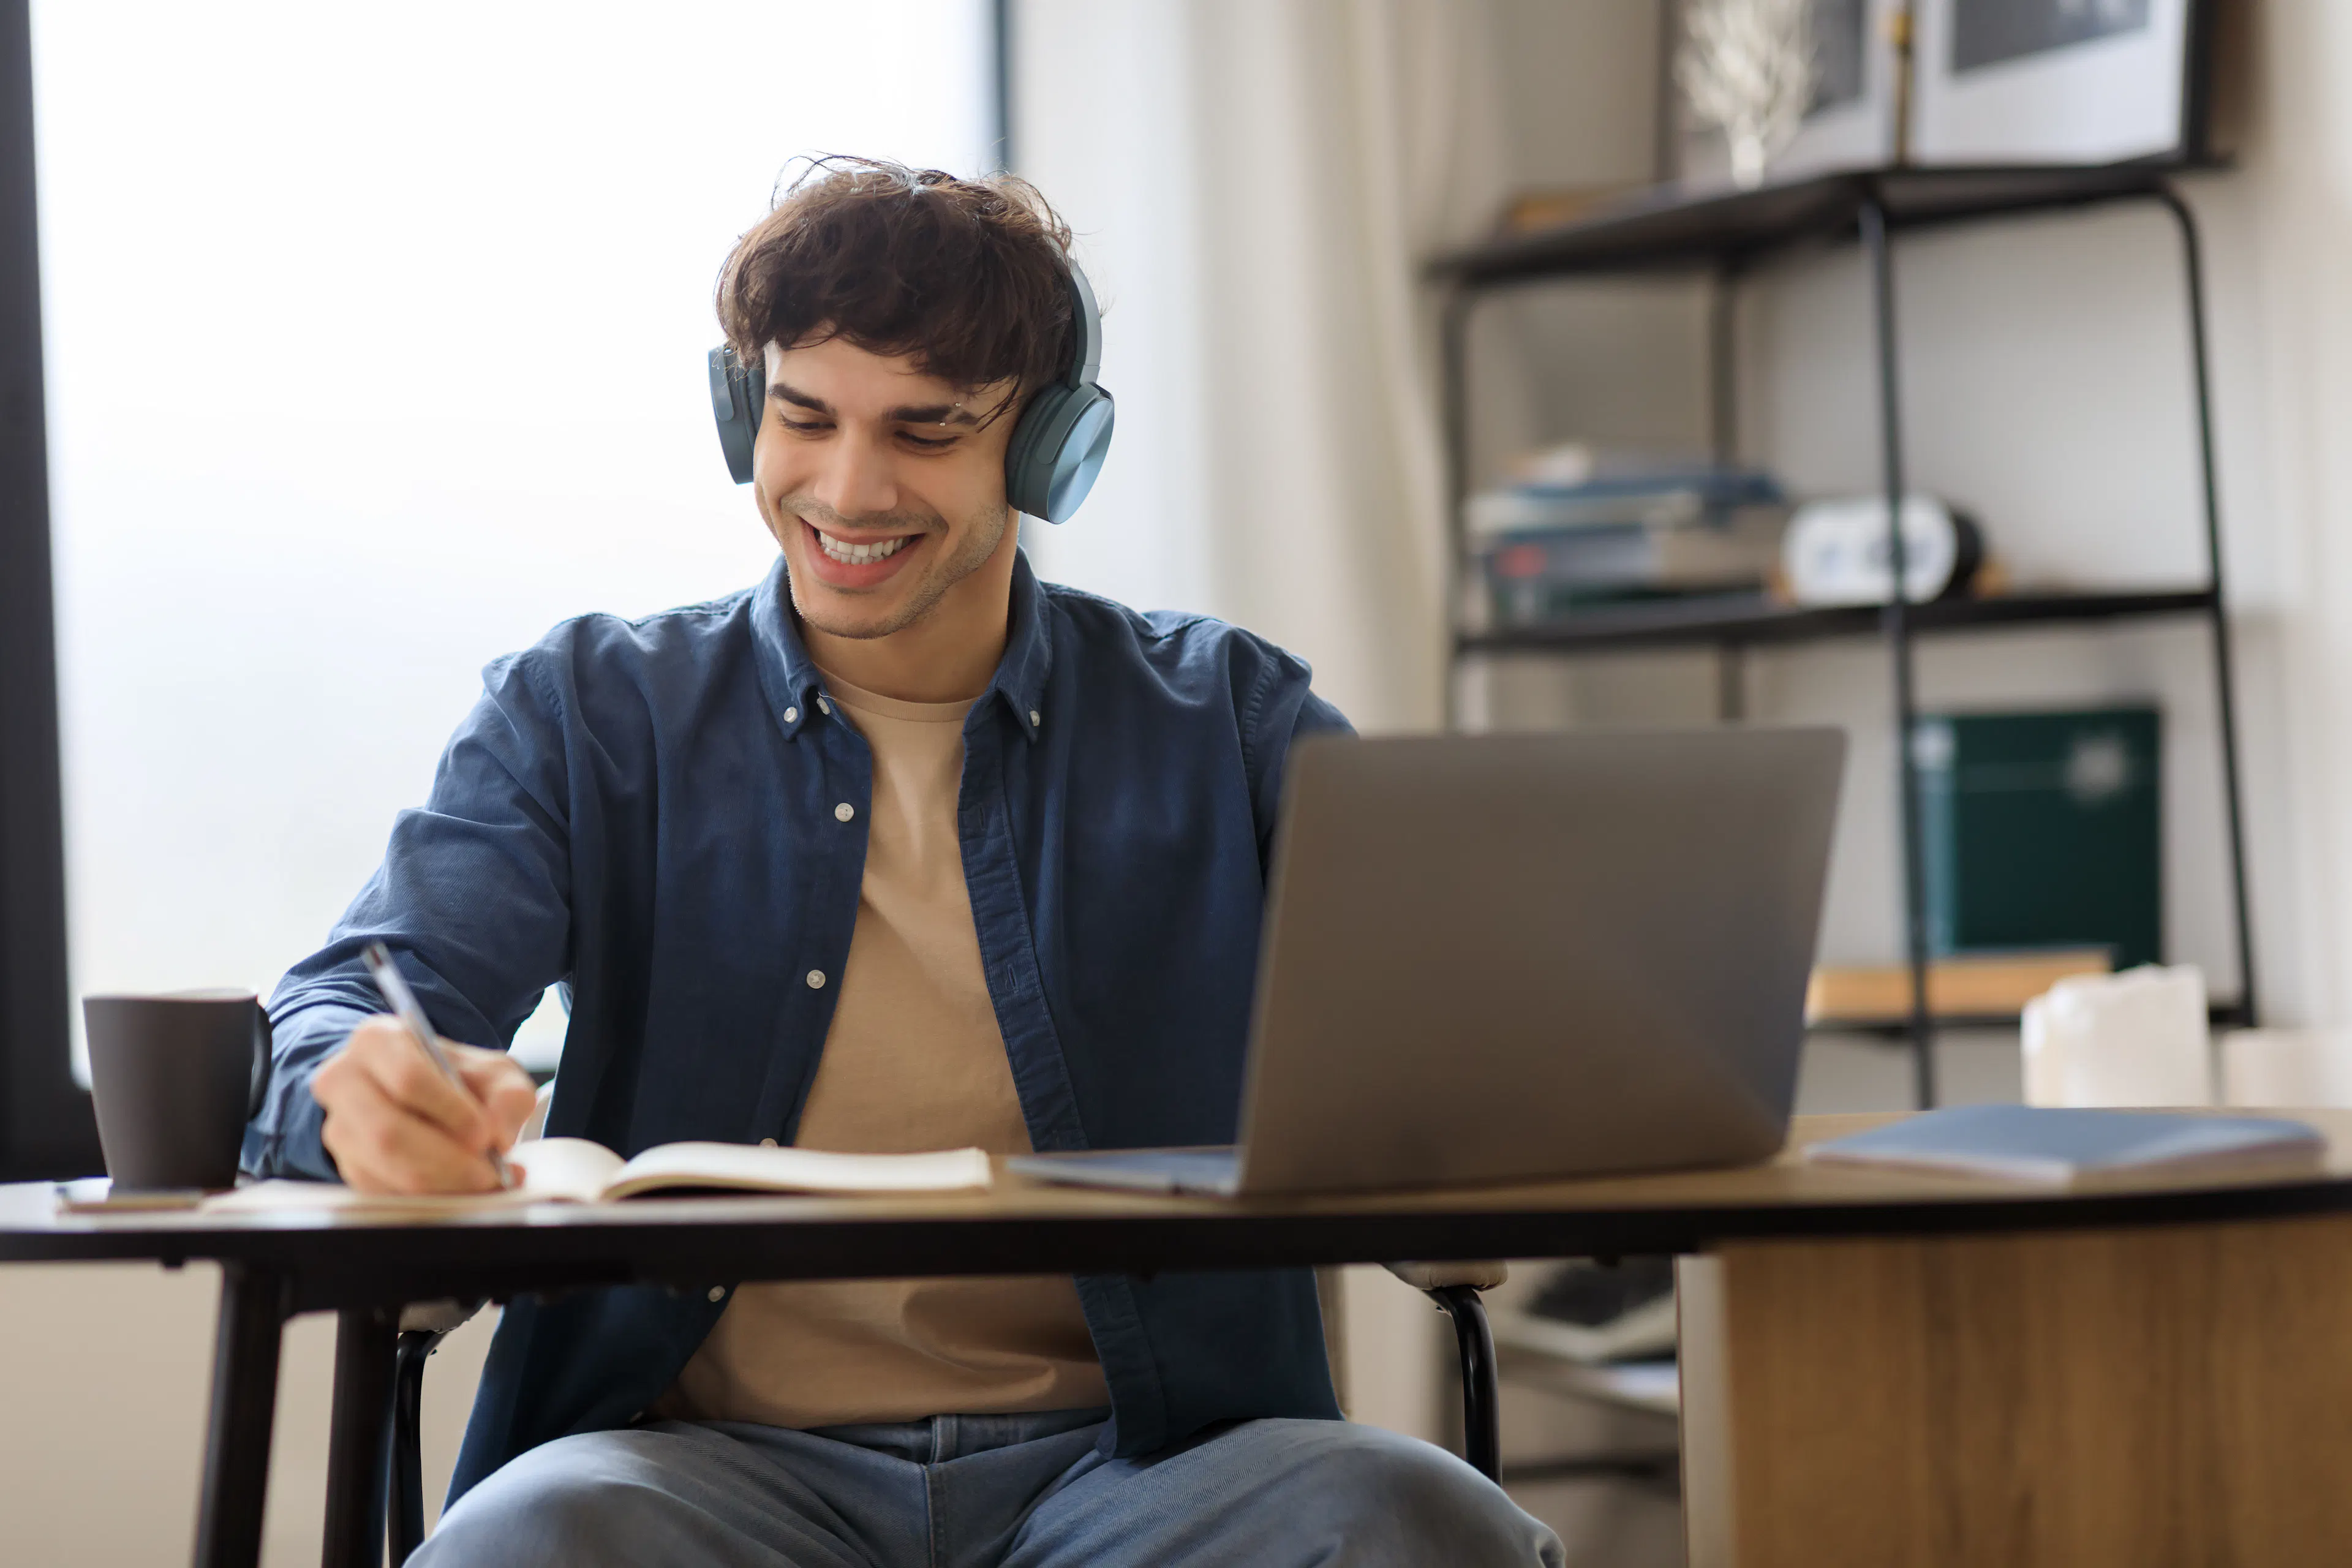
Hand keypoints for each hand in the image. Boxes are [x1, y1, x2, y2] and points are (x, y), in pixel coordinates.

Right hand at [311, 1017, 538, 1193]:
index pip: (408, 1078)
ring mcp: (339, 1128)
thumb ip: (507, 1097)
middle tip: (490, 1173)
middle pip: (387, 1132)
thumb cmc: (459, 1078)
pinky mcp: (347, 1166)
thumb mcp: (494, 1073)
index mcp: (378, 1041)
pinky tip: (462, 1191)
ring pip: (383, 1168)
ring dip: (440, 1185)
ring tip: (485, 1184)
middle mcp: (345, 1082)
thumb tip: (498, 1136)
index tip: (485, 1135)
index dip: (448, 1111)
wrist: (428, 1095)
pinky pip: (383, 1193)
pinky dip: (428, 1199)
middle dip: (446, 1160)